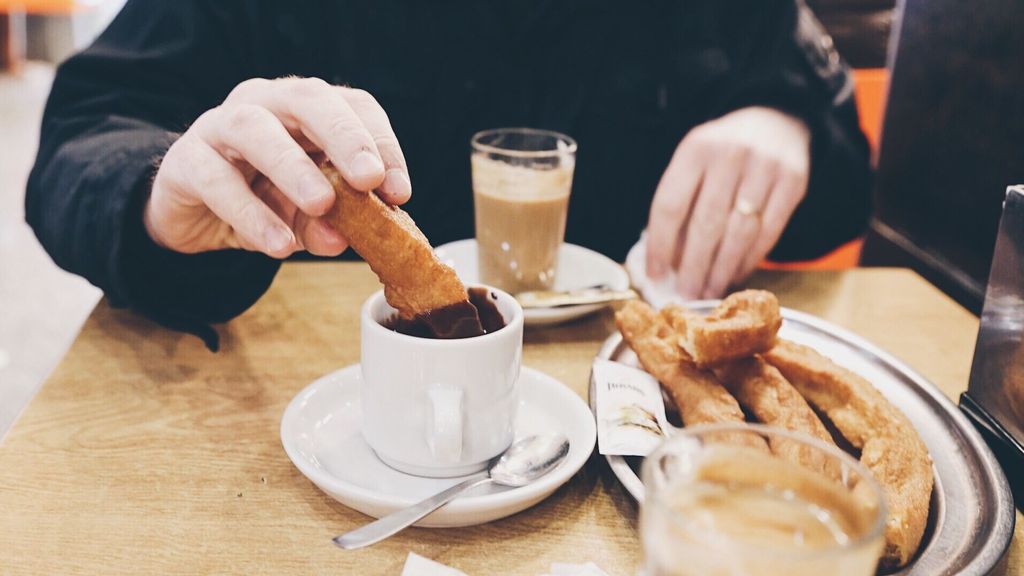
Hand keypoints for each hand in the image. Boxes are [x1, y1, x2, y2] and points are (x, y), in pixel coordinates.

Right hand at [145, 77, 410, 257]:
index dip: (381, 144)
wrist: (193, 214)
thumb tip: (345, 238)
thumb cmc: (261, 199)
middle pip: (308, 99)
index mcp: (308, 108)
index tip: (399, 192)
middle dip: (344, 138)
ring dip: (294, 168)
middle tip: (368, 180)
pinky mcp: (186, 160)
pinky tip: (277, 243)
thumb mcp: (304, 215)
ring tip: (322, 205)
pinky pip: (217, 179)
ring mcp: (220, 125)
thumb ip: (327, 223)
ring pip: (255, 129)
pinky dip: (250, 213)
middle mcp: (266, 103)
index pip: (355, 106)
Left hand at [646, 106, 809, 297]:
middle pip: (706, 223)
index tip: (655, 274)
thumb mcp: (694, 162)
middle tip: (685, 294)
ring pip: (739, 233)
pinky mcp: (793, 182)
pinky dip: (750, 259)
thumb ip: (680, 202)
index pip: (671, 205)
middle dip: (693, 266)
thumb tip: (666, 262)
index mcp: (696, 149)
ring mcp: (765, 167)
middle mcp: (730, 155)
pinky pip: (769, 232)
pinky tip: (736, 274)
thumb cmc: (723, 154)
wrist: (775, 121)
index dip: (660, 245)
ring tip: (709, 291)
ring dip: (722, 269)